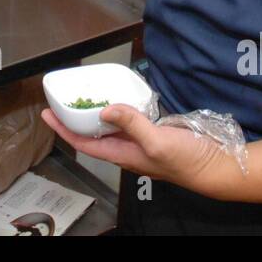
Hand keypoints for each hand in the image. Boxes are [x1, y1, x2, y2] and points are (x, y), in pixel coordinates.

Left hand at [40, 104, 227, 188]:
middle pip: (93, 134)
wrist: (215, 165)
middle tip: (62, 100)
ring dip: (95, 113)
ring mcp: (140, 142)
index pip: (83, 143)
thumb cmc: (186, 160)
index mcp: (122, 155)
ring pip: (110, 127)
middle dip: (75, 119)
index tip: (46, 114)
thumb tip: (104, 109)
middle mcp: (127, 149)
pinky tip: (119, 98)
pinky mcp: (154, 133)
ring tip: (83, 97)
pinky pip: (129, 120)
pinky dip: (119, 109)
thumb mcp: (156, 141)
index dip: (63, 129)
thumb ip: (131, 123)